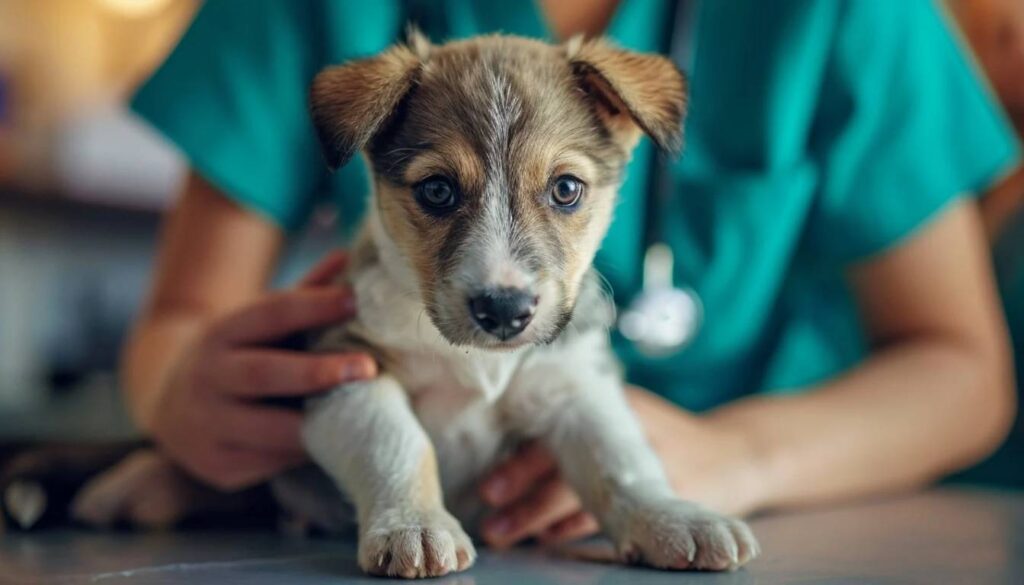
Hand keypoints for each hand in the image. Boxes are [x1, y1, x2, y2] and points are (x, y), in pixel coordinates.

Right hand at [149, 251, 376, 490]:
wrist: (168, 402)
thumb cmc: (239, 355)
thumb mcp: (259, 323)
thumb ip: (304, 295)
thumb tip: (349, 258)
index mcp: (222, 332)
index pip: (268, 314)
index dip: (312, 306)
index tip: (354, 301)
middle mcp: (208, 377)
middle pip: (264, 374)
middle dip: (317, 373)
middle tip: (367, 368)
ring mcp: (207, 425)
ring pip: (268, 428)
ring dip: (318, 424)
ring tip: (364, 415)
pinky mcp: (218, 466)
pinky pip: (271, 462)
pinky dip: (306, 453)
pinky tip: (337, 444)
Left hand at [477, 387, 761, 547]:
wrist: (740, 453)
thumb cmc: (665, 435)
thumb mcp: (628, 412)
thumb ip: (581, 417)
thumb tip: (509, 439)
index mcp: (618, 406)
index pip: (560, 431)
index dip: (521, 461)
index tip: (487, 488)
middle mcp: (635, 434)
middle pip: (571, 468)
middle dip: (525, 498)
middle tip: (489, 520)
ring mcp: (658, 468)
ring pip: (589, 501)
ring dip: (542, 520)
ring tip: (505, 534)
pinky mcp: (676, 499)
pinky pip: (619, 522)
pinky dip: (580, 531)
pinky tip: (551, 539)